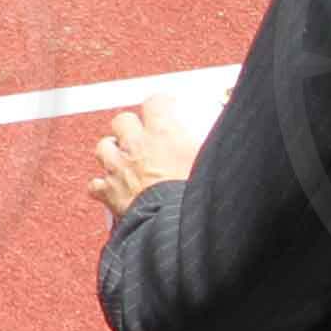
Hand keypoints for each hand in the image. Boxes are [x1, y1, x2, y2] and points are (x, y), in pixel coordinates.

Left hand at [87, 74, 229, 217]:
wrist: (175, 228)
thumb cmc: (198, 197)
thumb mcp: (215, 162)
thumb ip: (218, 147)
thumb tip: (235, 140)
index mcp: (164, 134)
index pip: (155, 102)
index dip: (161, 104)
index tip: (167, 108)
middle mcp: (136, 146)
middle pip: (123, 120)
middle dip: (132, 126)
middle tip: (144, 135)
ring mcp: (118, 168)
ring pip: (103, 147)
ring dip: (113, 151)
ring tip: (126, 158)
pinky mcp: (108, 193)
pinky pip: (96, 185)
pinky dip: (103, 186)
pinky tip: (114, 190)